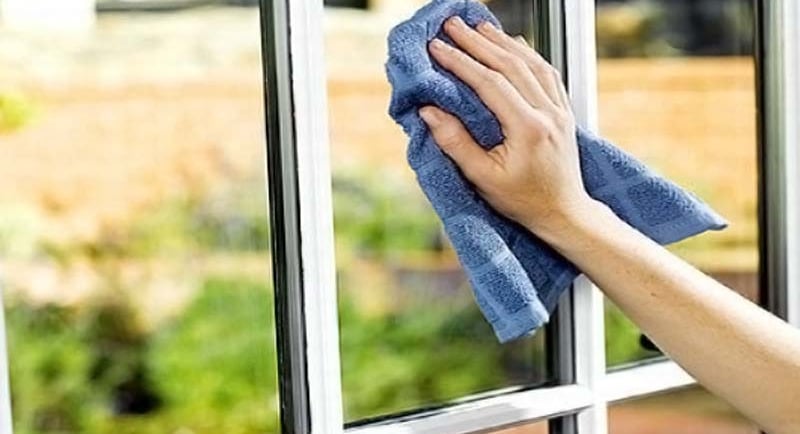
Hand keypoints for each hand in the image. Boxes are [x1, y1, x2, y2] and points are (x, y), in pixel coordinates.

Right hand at [419, 16, 596, 239]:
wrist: (563, 213)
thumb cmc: (523, 201)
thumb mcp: (483, 178)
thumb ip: (456, 143)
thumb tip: (430, 112)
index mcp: (529, 129)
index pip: (490, 83)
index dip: (461, 63)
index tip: (438, 48)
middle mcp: (549, 113)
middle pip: (510, 65)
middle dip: (477, 42)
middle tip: (452, 25)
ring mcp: (560, 110)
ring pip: (531, 63)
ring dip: (502, 42)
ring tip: (478, 27)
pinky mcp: (564, 112)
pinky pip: (547, 73)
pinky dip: (528, 54)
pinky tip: (513, 44)